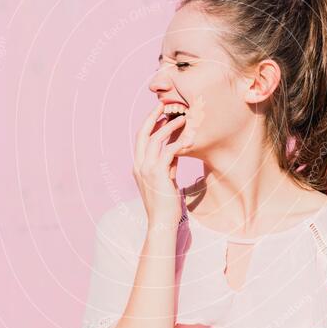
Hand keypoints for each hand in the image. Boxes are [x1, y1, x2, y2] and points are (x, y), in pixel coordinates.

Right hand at [132, 102, 194, 229]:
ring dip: (170, 126)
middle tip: (164, 105)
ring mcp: (146, 169)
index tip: (160, 114)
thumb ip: (167, 166)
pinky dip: (178, 142)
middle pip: (143, 133)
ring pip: (156, 139)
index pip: (141, 139)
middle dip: (153, 117)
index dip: (149, 124)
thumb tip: (175, 152)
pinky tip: (188, 138)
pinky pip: (169, 151)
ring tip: (182, 119)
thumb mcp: (164, 180)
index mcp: (138, 166)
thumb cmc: (165, 203)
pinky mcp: (158, 174)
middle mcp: (139, 165)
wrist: (161, 222)